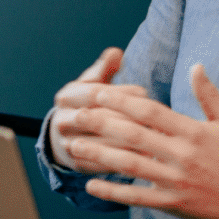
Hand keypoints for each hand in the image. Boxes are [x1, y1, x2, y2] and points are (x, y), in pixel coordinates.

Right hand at [50, 48, 148, 166]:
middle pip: (100, 119)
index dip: (120, 92)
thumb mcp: (91, 83)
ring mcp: (68, 144)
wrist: (65, 136)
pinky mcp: (78, 164)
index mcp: (66, 97)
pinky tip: (147, 158)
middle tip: (155, 119)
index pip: (95, 92)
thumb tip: (116, 53)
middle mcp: (62, 120)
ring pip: (104, 144)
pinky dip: (126, 162)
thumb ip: (104, 69)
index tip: (144, 92)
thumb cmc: (87, 103)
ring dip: (131, 143)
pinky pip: (104, 165)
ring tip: (156, 140)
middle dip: (129, 118)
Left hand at [59, 62, 218, 218]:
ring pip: (129, 166)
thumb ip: (209, 94)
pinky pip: (136, 197)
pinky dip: (113, 192)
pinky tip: (91, 186)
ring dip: (99, 155)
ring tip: (74, 147)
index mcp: (192, 132)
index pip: (150, 111)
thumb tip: (196, 66)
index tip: (99, 93)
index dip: (122, 101)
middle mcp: (181, 155)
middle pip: (133, 135)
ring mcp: (174, 181)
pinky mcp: (171, 203)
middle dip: (101, 124)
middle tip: (76, 115)